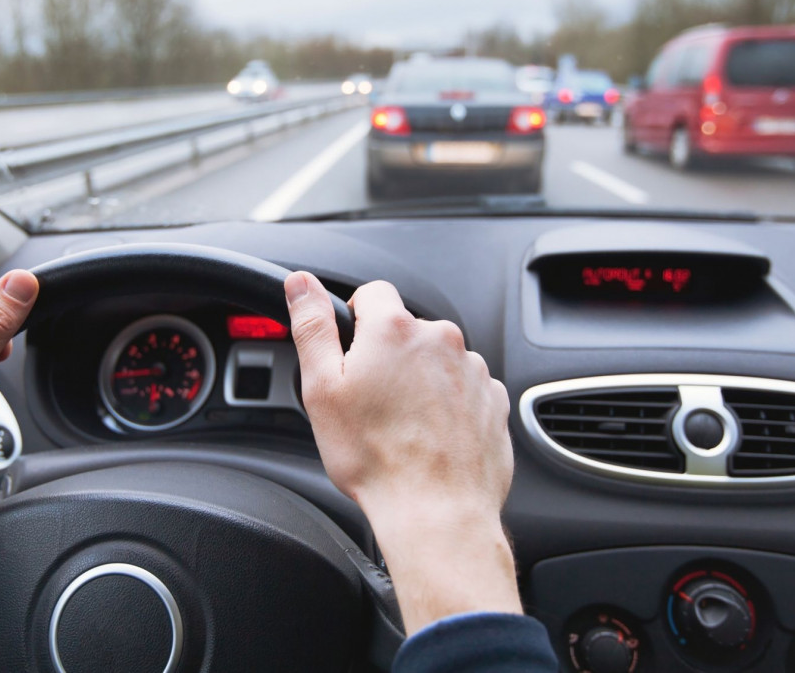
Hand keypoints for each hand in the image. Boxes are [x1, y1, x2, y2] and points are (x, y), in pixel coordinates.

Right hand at [284, 271, 520, 633]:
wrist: (436, 512)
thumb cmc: (376, 458)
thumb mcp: (322, 389)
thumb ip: (312, 326)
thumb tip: (301, 283)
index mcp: (395, 329)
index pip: (373, 294)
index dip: (355, 322)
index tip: (351, 357)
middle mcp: (441, 339)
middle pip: (406, 331)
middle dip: (388, 358)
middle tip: (371, 404)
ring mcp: (473, 370)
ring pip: (436, 362)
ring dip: (420, 382)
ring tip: (403, 428)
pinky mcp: (493, 400)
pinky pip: (464, 390)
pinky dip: (448, 406)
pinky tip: (430, 438)